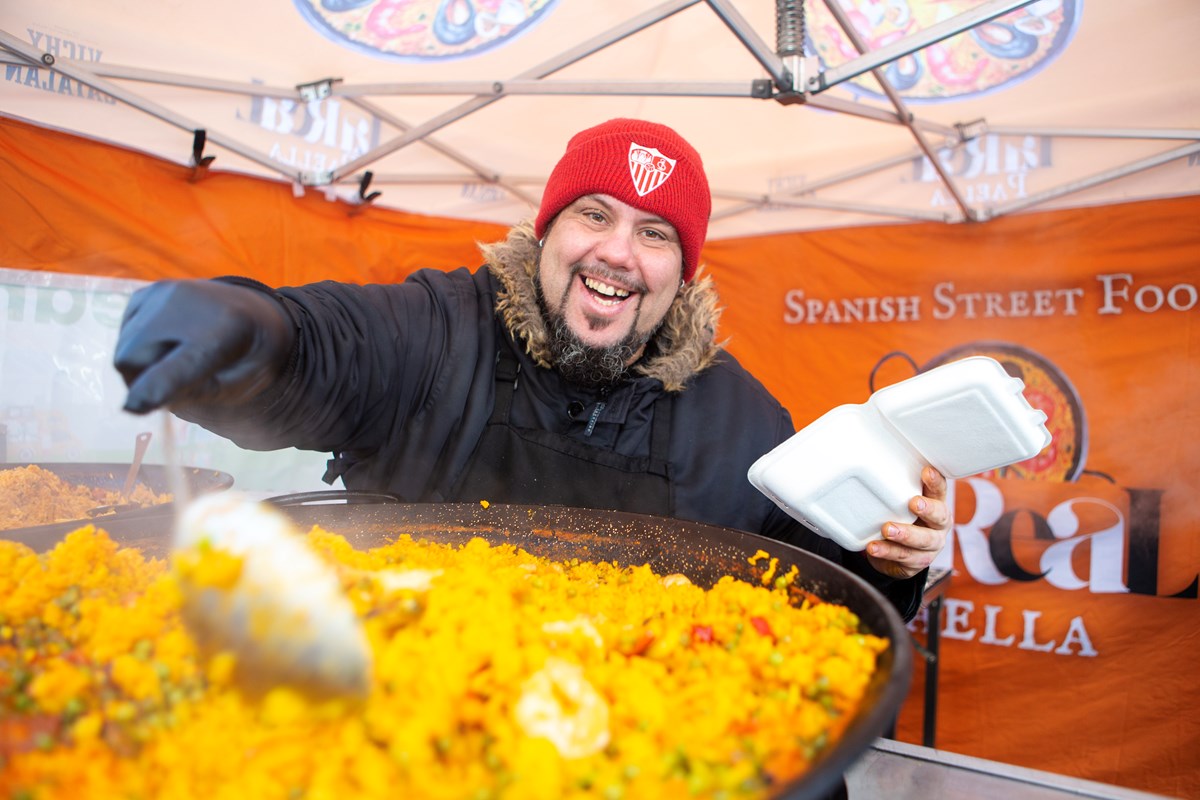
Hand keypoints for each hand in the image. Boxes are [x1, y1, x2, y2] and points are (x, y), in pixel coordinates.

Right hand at [114, 279, 294, 413]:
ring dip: (143, 367)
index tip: (133, 407)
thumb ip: (194, 395)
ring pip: (123, 352)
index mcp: (230, 330)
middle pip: (132, 361)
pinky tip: (170, 342)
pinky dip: (140, 349)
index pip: (187, 363)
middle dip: (144, 382)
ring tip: (181, 357)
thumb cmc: (248, 358)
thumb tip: (135, 402)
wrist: (254, 312)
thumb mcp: (240, 385)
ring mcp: (163, 292)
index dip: (158, 385)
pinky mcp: (146, 292)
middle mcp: (189, 302)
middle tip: (180, 382)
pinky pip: (123, 336)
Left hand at [866, 466, 948, 579]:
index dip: (935, 482)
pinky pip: (904, 558)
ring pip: (922, 541)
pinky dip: (888, 552)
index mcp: (936, 504)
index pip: (940, 490)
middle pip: (939, 516)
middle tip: (913, 503)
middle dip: (927, 509)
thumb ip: (893, 485)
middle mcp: (938, 525)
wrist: (896, 555)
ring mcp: (930, 546)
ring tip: (886, 529)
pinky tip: (874, 547)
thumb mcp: (899, 501)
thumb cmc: (900, 518)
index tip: (926, 471)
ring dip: (904, 534)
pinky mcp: (917, 562)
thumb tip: (865, 455)